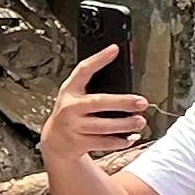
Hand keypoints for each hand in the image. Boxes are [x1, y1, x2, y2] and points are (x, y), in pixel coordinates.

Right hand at [38, 45, 148, 163]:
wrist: (54, 141)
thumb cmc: (71, 113)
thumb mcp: (75, 96)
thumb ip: (93, 87)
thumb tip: (125, 81)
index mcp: (70, 90)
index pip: (83, 70)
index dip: (98, 59)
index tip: (114, 50)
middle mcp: (70, 108)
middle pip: (98, 102)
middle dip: (122, 102)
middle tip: (141, 102)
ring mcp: (73, 127)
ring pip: (103, 126)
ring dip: (125, 125)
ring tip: (139, 121)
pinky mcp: (78, 143)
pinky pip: (103, 143)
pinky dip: (119, 141)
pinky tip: (130, 137)